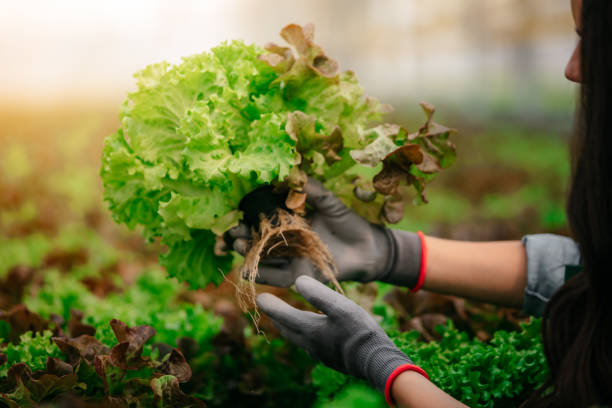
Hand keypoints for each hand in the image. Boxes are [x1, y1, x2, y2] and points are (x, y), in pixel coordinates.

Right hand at [227, 178, 423, 287]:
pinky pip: (276, 277)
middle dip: (241, 234)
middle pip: (256, 238)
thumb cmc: (348, 222)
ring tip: (237, 244)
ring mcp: (290, 258)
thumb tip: (292, 173)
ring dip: (247, 252)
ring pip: (262, 257)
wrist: (368, 248)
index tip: (234, 210)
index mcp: (290, 220)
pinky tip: (246, 270)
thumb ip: (311, 189)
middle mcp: (286, 240)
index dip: (246, 214)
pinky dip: (261, 275)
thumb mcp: (329, 201)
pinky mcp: (298, 275)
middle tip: (232, 229)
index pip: (262, 217)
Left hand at [256, 275, 426, 393]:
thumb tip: (298, 280)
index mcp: (310, 330)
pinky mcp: (331, 359)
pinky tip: (314, 332)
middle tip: (268, 306)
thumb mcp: (341, 307)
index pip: (282, 315)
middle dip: (276, 317)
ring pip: (298, 338)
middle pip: (287, 329)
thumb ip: (318, 294)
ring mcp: (320, 353)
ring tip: (287, 318)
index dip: (270, 305)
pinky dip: (304, 334)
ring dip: (289, 326)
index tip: (259, 297)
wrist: (378, 362)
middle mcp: (310, 344)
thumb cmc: (360, 332)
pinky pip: (311, 344)